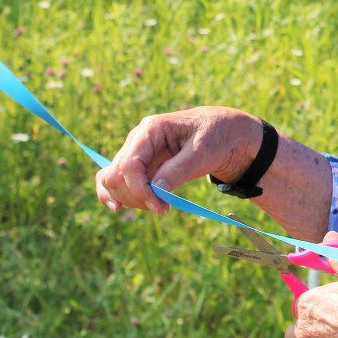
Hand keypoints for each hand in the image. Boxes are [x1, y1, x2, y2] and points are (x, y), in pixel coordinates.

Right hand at [95, 106, 261, 213]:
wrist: (224, 134)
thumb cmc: (216, 136)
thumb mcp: (204, 151)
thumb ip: (179, 168)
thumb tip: (156, 190)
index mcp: (151, 129)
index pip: (130, 163)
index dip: (139, 189)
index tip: (160, 206)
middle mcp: (138, 140)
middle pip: (117, 174)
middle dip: (135, 196)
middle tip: (162, 208)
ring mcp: (137, 153)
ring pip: (113, 180)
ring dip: (129, 199)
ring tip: (158, 206)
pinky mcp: (141, 166)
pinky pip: (118, 181)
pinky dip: (117, 194)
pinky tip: (118, 208)